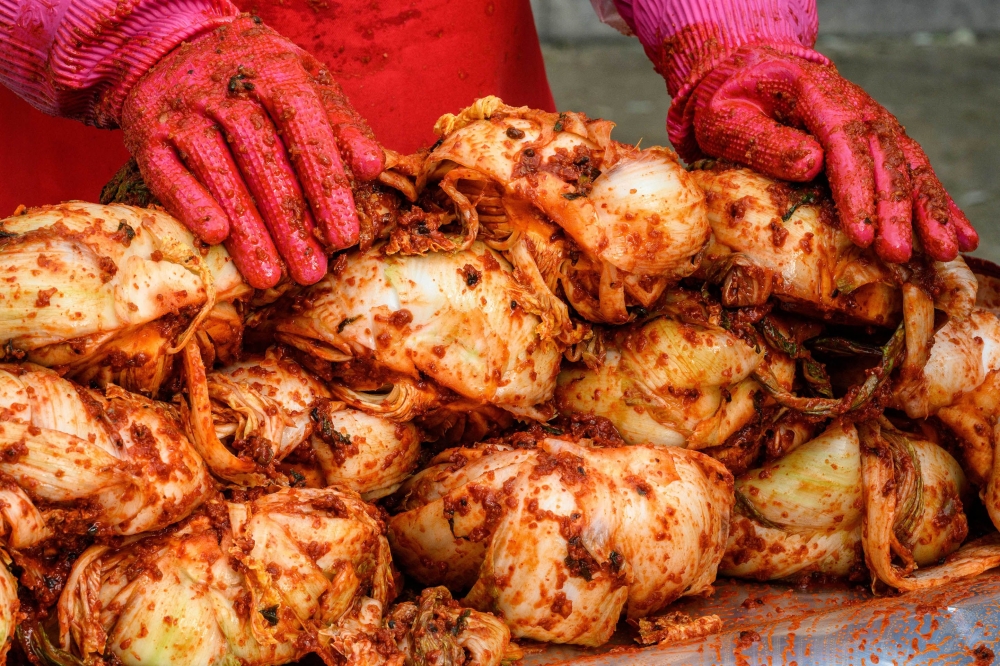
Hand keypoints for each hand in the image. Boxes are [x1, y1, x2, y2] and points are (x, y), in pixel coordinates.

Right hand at [122, 16, 383, 287]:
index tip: (344, 236)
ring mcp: (181, 108)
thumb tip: (373, 168)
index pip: (303, 126)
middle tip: (311, 272)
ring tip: (270, 277)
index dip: (325, 183)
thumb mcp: (306, 83)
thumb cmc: (258, 79)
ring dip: (245, 227)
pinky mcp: (146, 132)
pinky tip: (215, 238)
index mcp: (272, 70)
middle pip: (260, 154)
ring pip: (215, 167)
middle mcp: (222, 86)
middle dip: (289, 219)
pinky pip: (165, 170)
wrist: (173, 47)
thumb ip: (341, 124)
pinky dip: (189, 202)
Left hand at [669, 45, 977, 262]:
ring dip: (928, 211)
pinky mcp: (881, 142)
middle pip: (885, 159)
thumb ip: (764, 140)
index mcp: (817, 94)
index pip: (846, 142)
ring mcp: (875, 123)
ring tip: (943, 251)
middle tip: (897, 254)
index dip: (858, 190)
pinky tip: (959, 235)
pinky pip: (916, 172)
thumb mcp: (728, 118)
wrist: (749, 75)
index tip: (862, 234)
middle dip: (895, 211)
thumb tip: (812, 163)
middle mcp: (856, 106)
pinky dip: (939, 204)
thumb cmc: (731, 103)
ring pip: (910, 167)